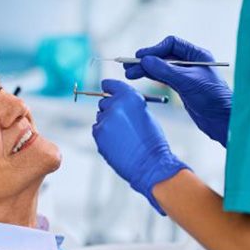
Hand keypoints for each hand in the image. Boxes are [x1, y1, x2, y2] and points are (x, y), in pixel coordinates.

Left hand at [92, 79, 187, 213]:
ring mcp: (105, 120)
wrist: (150, 164)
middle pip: (103, 102)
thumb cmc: (152, 142)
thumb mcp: (145, 115)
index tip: (106, 87)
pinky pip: (97, 130)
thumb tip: (119, 103)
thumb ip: (131, 106)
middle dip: (110, 109)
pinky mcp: (98, 134)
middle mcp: (116, 105)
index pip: (111, 85)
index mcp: (130, 97)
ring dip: (108, 123)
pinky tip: (117, 143)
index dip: (108, 87)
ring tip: (122, 136)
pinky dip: (104, 135)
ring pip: (100, 117)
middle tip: (121, 122)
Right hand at [124, 36, 232, 145]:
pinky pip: (164, 78)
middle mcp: (191, 63)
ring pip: (162, 68)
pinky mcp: (183, 88)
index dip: (155, 49)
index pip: (172, 44)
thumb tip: (145, 60)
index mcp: (197, 55)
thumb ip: (166, 70)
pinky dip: (152, 77)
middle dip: (146, 60)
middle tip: (129, 66)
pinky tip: (141, 77)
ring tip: (129, 74)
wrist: (223, 120)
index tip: (141, 57)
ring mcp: (186, 75)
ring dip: (146, 69)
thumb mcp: (187, 82)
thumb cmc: (213, 98)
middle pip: (164, 56)